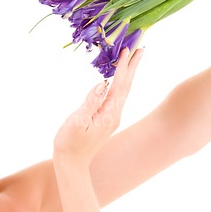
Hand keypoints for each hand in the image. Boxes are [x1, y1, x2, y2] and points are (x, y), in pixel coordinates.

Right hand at [53, 47, 143, 166]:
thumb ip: (91, 101)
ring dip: (128, 73)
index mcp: (108, 113)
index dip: (122, 66)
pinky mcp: (105, 119)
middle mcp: (114, 114)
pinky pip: (116, 96)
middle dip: (133, 66)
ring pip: (123, 90)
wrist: (71, 163)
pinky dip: (120, 83)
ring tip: (132, 59)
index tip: (127, 49)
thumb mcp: (78, 121)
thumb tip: (103, 83)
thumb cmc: (70, 143)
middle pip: (127, 85)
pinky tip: (117, 80)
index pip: (119, 84)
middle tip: (140, 48)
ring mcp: (111, 117)